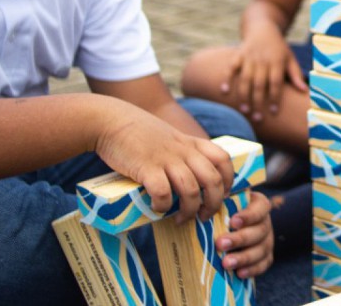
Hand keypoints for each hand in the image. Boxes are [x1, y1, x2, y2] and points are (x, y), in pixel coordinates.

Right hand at [93, 106, 234, 222]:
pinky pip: (163, 193)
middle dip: (213, 203)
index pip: (223, 159)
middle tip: (204, 216)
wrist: (111, 120)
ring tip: (181, 219)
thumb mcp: (170, 137)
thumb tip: (190, 180)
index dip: (228, 180)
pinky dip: (163, 206)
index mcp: (191, 143)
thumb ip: (182, 152)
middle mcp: (183, 151)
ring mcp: (166, 159)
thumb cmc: (139, 133)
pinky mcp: (146, 168)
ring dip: (189, 210)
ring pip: (191, 190)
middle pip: (212, 180)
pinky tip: (157, 209)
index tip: (223, 195)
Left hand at [217, 191, 273, 278]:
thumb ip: (222, 204)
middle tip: (220, 244)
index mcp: (259, 205)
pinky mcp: (266, 256)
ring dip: (243, 257)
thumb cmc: (227, 212)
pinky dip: (252, 269)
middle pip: (259, 231)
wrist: (234, 228)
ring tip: (226, 263)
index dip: (248, 216)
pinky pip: (263, 264)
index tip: (232, 222)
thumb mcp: (227, 203)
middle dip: (239, 239)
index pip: (260, 208)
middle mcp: (266, 223)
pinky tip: (239, 273)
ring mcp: (268, 240)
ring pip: (261, 250)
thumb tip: (204, 208)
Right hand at [223, 24, 306, 121]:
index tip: (274, 112)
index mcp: (277, 61)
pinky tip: (224, 91)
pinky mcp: (238, 54)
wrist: (262, 27)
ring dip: (243, 95)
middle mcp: (263, 59)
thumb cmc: (278, 47)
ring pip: (245, 78)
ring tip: (244, 111)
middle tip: (258, 118)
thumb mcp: (290, 58)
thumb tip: (304, 91)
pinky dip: (227, 78)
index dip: (275, 98)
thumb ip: (295, 74)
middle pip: (260, 84)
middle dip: (258, 102)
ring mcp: (249, 56)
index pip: (276, 82)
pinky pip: (231, 66)